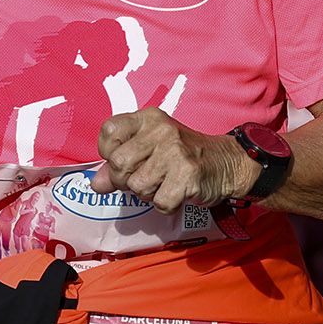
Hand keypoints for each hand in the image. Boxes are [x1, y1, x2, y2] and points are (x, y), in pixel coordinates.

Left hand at [88, 108, 251, 212]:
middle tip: (145, 178)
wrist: (226, 163)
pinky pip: (159, 202)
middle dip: (126, 180)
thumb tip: (95, 184)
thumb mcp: (149, 149)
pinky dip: (166, 204)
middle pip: (119, 163)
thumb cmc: (181, 155)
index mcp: (148, 118)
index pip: (108, 130)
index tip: (124, 158)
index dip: (108, 151)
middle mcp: (161, 131)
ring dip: (148, 194)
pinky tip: (177, 192)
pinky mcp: (188, 175)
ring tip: (164, 183)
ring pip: (137, 186)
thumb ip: (119, 163)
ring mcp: (175, 152)